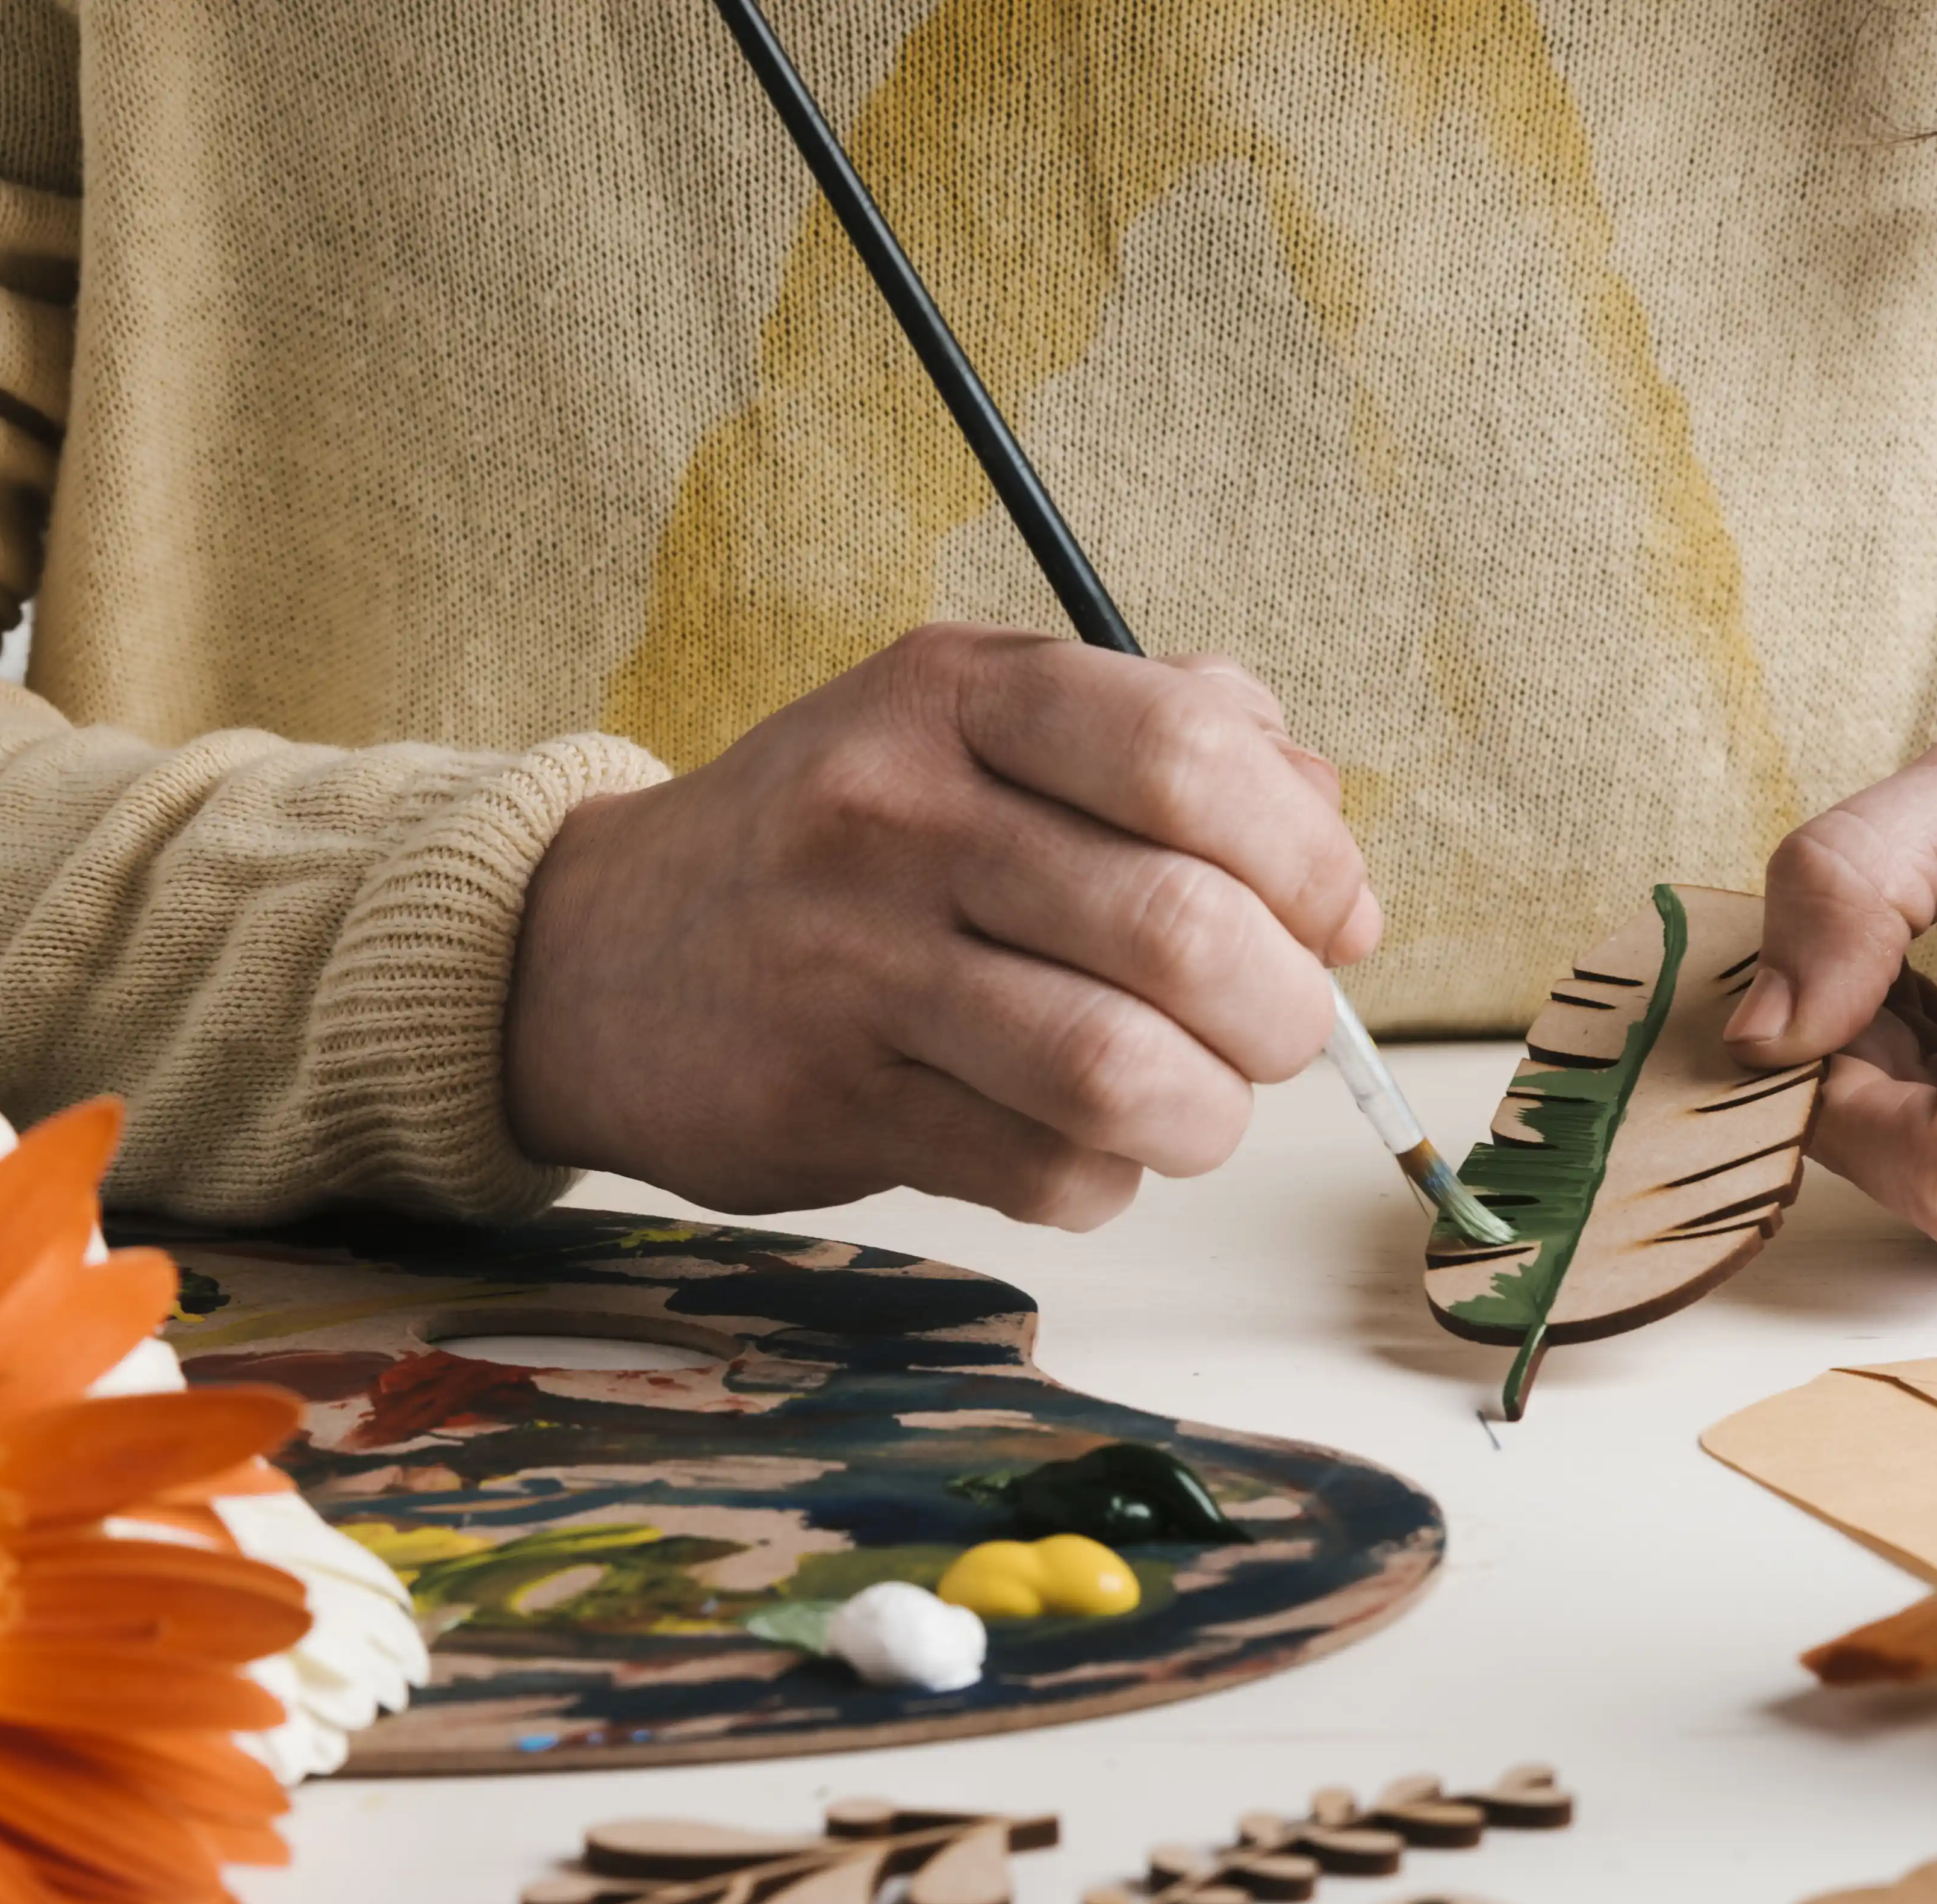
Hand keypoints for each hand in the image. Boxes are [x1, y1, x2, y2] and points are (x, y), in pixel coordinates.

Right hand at [505, 625, 1378, 1228]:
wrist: (598, 953)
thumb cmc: (840, 843)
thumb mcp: (984, 729)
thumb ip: (1175, 747)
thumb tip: (1338, 859)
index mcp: (962, 692)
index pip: (1191, 756)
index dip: (1305, 856)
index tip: (1328, 916)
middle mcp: (900, 812)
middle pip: (1178, 929)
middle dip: (1280, 1011)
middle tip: (1275, 1035)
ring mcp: (856, 963)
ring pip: (1117, 1070)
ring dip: (1205, 1114)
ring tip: (1195, 1105)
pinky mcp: (831, 1099)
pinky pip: (1042, 1171)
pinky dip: (1102, 1178)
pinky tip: (1076, 1144)